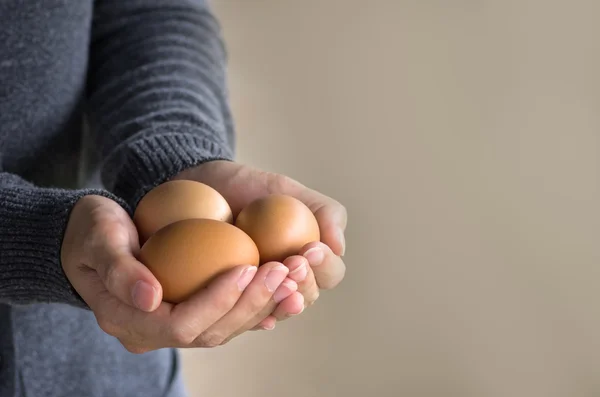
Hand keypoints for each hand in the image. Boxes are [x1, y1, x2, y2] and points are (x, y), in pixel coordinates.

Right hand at [61, 195, 297, 351]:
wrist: (91, 237)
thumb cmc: (92, 232)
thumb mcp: (99, 239)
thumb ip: (120, 269)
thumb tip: (151, 298)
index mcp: (129, 321)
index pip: (182, 324)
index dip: (217, 300)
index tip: (246, 266)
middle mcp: (154, 333)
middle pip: (212, 332)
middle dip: (252, 302)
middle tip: (283, 270)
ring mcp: (174, 325)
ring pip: (227, 328)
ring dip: (264, 305)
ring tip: (294, 278)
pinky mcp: (192, 312)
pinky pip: (229, 316)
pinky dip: (258, 303)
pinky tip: (285, 288)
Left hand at [173, 160, 347, 329]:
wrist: (200, 188)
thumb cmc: (246, 188)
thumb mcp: (285, 189)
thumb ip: (322, 211)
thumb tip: (338, 246)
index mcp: (309, 257)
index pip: (329, 272)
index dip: (324, 265)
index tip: (309, 249)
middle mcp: (288, 279)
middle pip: (308, 296)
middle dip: (305, 284)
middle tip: (291, 264)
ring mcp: (260, 292)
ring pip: (279, 310)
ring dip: (281, 302)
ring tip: (274, 284)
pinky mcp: (232, 301)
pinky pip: (245, 318)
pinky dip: (254, 318)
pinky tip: (256, 316)